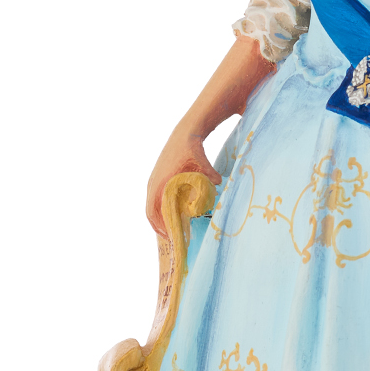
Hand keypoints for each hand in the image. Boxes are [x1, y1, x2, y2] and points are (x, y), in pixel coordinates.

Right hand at [146, 122, 220, 237]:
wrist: (185, 133)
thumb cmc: (192, 148)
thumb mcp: (201, 161)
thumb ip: (209, 172)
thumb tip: (219, 182)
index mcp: (160, 182)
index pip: (153, 211)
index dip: (160, 226)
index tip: (171, 236)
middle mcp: (153, 182)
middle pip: (150, 212)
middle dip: (160, 226)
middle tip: (173, 237)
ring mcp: (154, 180)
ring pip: (152, 205)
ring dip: (160, 218)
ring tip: (173, 228)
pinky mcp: (158, 178)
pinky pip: (155, 198)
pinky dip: (160, 209)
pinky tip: (173, 214)